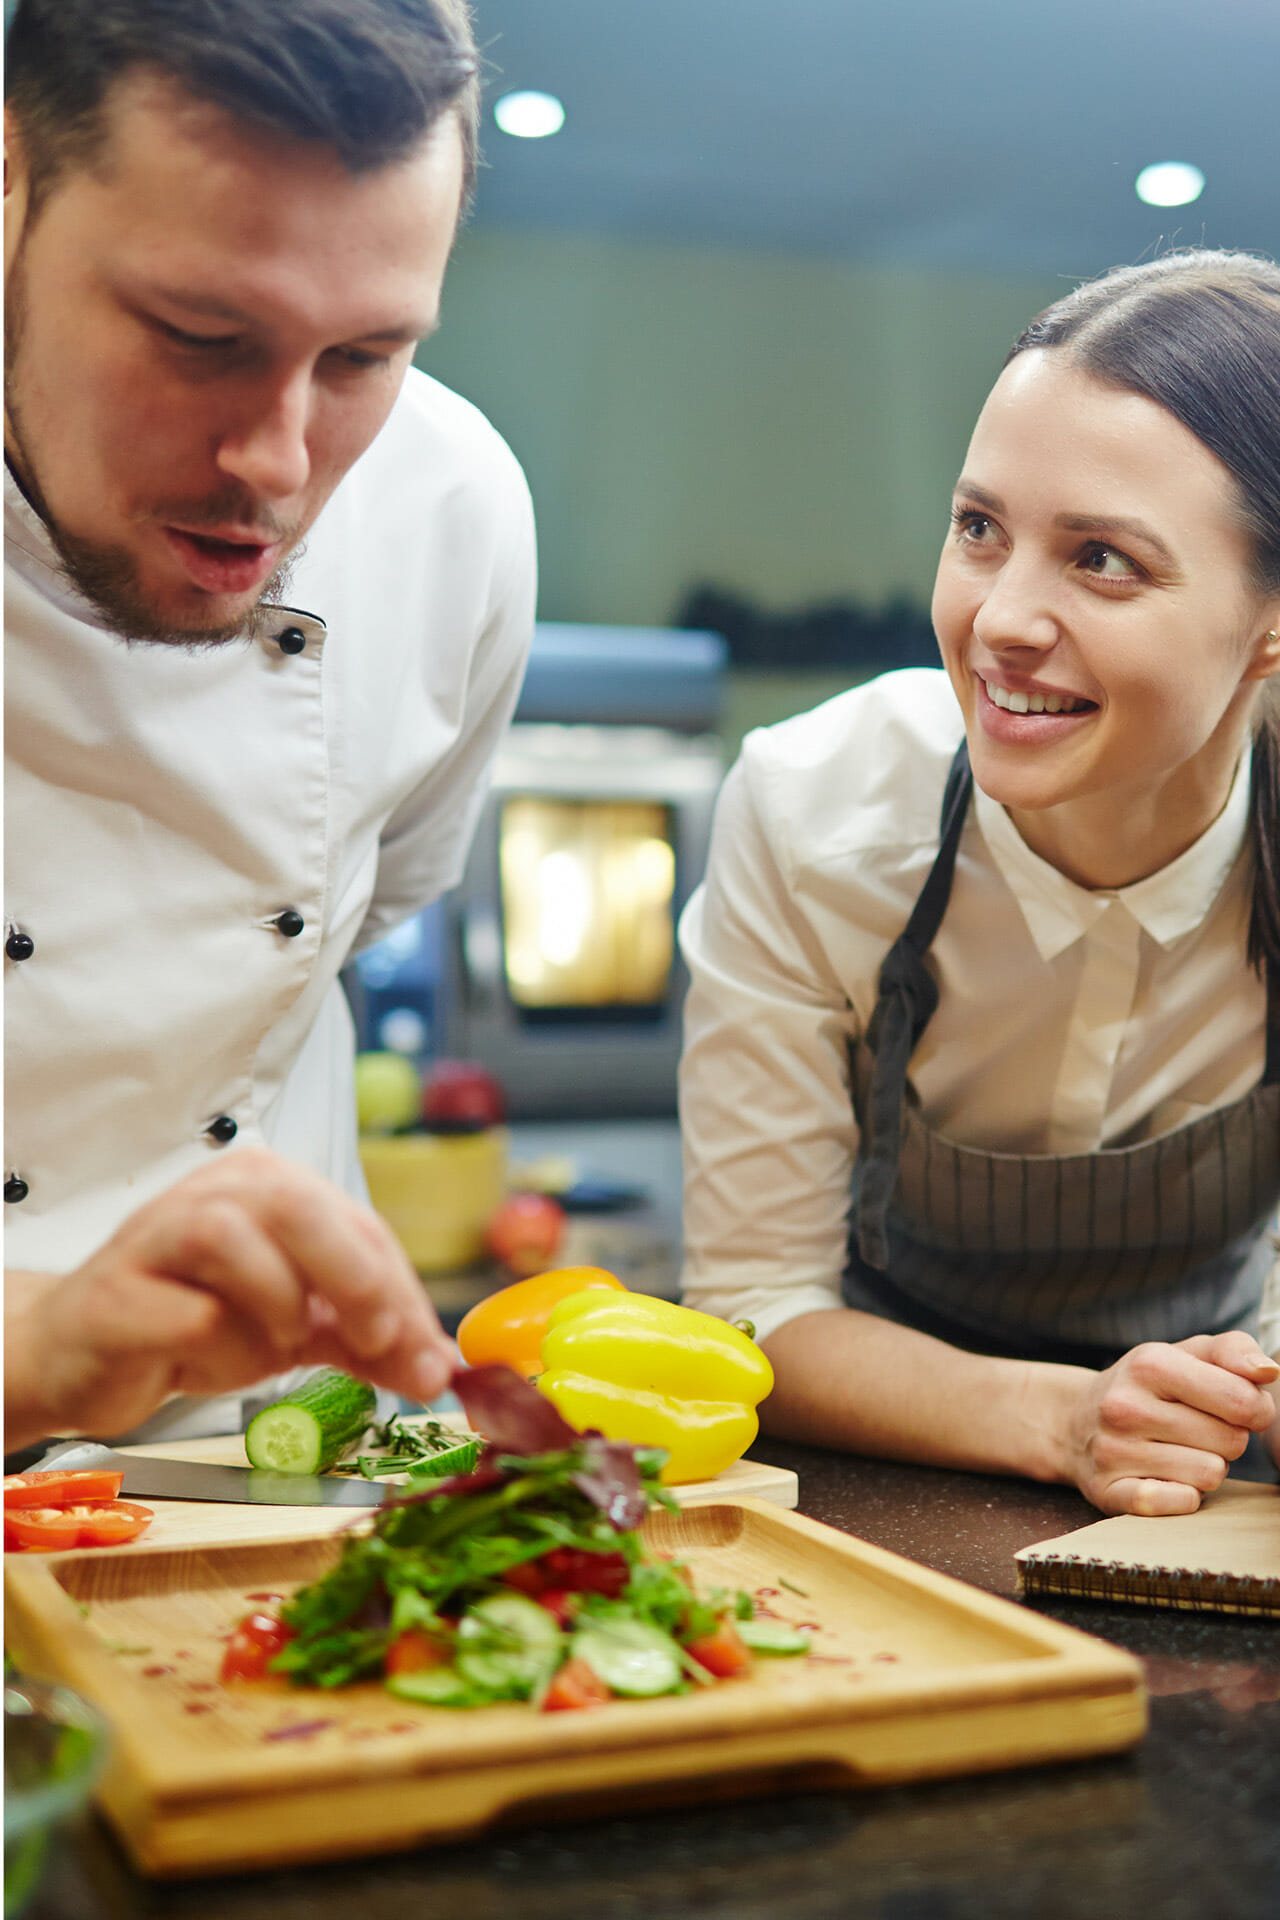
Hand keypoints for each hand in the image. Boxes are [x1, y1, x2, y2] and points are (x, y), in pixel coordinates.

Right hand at [4, 1148, 455, 1447]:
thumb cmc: (190, 1322)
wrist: (83, 1355)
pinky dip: (218, 1349)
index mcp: (269, 1185)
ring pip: (235, 1244)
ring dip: (275, 1307)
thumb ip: (366, 1343)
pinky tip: (206, 1359)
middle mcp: (215, 1193)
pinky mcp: (116, 1292)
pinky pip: (187, 1314)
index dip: (403, 1292)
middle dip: (354, 1276)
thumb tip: (438, 1368)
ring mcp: (157, 1236)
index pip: (359, 1225)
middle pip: (298, 1206)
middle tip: (378, 1340)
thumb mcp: (295, 1328)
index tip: (431, 1357)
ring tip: (274, 1346)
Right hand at [1058, 1332, 1277, 1515]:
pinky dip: (1184, 1495)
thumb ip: (1232, 1350)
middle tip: (1198, 1429)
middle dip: (1227, 1438)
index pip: (1242, 1400)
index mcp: (1149, 1363)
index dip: (1255, 1409)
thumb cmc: (1144, 1387)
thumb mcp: (1183, 1353)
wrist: (1073, 1421)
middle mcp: (1125, 1406)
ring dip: (1206, 1466)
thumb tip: (1268, 1372)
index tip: (1240, 1408)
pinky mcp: (1108, 1491)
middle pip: (1231, 1441)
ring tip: (1178, 1451)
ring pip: (1210, 1474)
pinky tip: (1166, 1477)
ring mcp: (1113, 1451)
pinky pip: (1180, 1503)